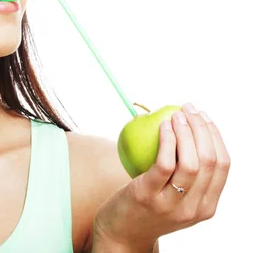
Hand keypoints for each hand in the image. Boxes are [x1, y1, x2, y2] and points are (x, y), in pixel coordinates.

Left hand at [93, 103, 230, 249]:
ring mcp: (171, 204)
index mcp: (206, 206)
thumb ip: (186, 175)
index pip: (222, 166)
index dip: (215, 136)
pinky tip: (162, 125)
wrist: (121, 233)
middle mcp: (194, 208)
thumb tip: (189, 127)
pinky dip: (167, 141)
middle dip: (202, 129)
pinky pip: (164, 164)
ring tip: (175, 114)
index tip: (204, 117)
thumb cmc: (147, 207)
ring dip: (185, 132)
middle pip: (209, 161)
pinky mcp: (148, 196)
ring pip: (190, 163)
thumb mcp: (175, 197)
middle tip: (188, 109)